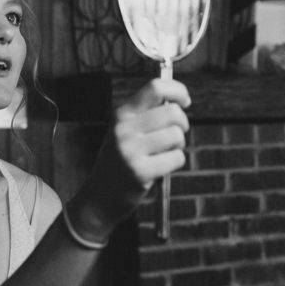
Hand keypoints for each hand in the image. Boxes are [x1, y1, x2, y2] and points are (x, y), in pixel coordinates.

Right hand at [69, 79, 190, 238]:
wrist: (99, 198)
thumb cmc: (120, 161)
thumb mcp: (124, 132)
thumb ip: (147, 115)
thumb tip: (179, 101)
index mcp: (121, 114)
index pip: (155, 88)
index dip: (177, 90)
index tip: (185, 101)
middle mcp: (123, 129)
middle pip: (172, 112)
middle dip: (182, 124)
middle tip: (176, 134)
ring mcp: (130, 150)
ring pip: (176, 135)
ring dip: (178, 146)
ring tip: (164, 153)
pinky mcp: (140, 171)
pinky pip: (177, 158)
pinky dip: (175, 162)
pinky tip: (161, 168)